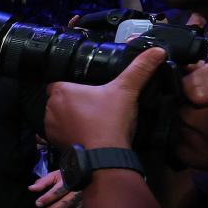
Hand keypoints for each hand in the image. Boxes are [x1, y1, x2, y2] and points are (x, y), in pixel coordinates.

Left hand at [29, 170, 83, 207]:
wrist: (84, 177)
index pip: (58, 191)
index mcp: (69, 181)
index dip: (47, 198)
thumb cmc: (66, 176)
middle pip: (65, 203)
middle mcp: (78, 191)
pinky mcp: (86, 207)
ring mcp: (84, 200)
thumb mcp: (55, 176)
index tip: (38, 203)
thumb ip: (43, 182)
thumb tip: (31, 188)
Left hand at [44, 48, 167, 148]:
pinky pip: (60, 133)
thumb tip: (157, 51)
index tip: (88, 90)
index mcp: (62, 90)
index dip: (73, 85)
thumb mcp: (127, 90)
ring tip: (91, 120)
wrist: (104, 156)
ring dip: (70, 118)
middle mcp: (51, 108)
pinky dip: (70, 133)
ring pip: (59, 116)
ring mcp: (50, 127)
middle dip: (73, 102)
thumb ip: (140, 69)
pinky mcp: (54, 143)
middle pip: (60, 99)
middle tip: (94, 106)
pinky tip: (86, 134)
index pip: (59, 82)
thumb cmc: (110, 120)